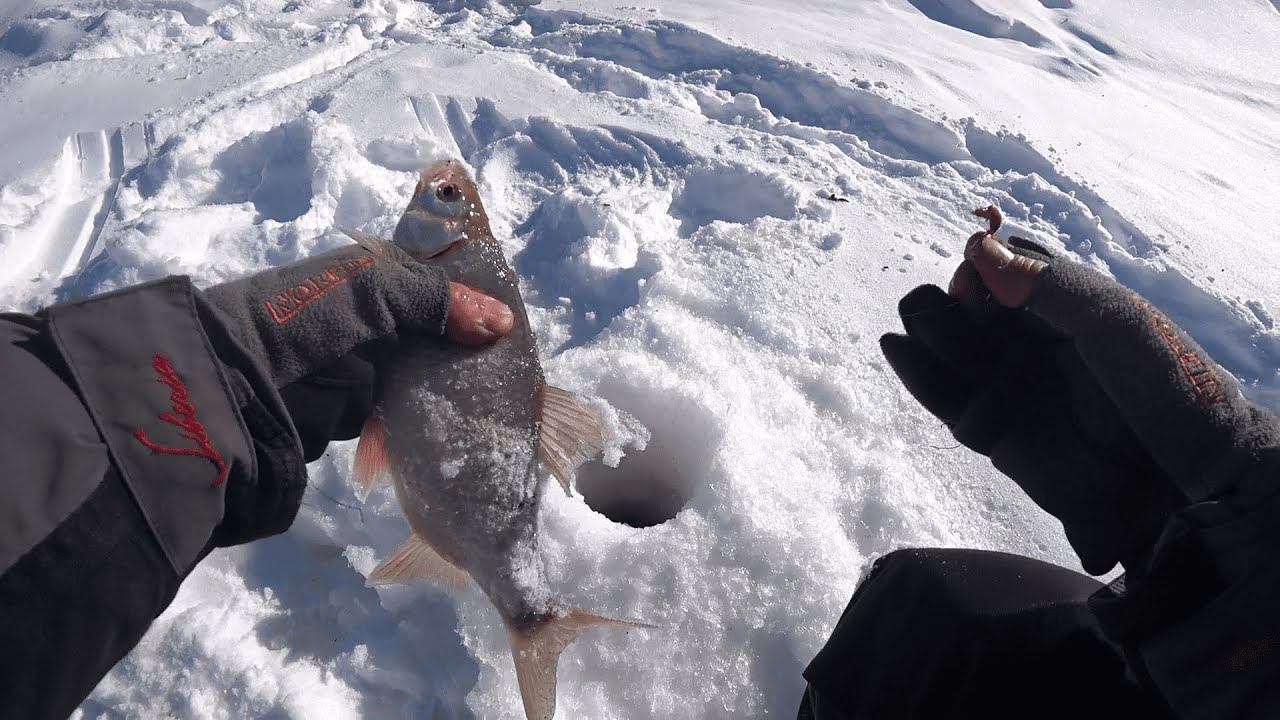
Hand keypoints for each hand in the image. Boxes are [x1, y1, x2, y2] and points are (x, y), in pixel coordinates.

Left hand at [204, 245, 512, 460]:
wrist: (217, 393)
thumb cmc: (292, 321)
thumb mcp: (369, 289)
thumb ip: (435, 299)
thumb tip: (503, 324)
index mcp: (361, 278)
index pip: (431, 281)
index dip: (471, 297)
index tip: (512, 321)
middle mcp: (360, 321)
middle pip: (431, 334)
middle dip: (467, 349)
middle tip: (514, 366)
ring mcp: (353, 371)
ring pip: (419, 380)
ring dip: (449, 391)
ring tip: (497, 401)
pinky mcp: (345, 418)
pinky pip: (397, 418)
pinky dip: (421, 424)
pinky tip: (456, 428)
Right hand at [880, 224, 1279, 574]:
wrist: (1180, 479)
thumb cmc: (1161, 385)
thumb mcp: (1109, 319)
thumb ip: (1044, 284)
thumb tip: (977, 249)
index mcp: (1060, 307)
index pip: (996, 274)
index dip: (978, 273)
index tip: (978, 283)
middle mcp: (1028, 343)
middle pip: (961, 307)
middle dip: (950, 304)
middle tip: (966, 315)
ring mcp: (1008, 386)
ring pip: (945, 348)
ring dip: (932, 333)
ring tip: (932, 332)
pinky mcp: (990, 431)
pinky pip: (941, 396)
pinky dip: (914, 371)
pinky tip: (895, 344)